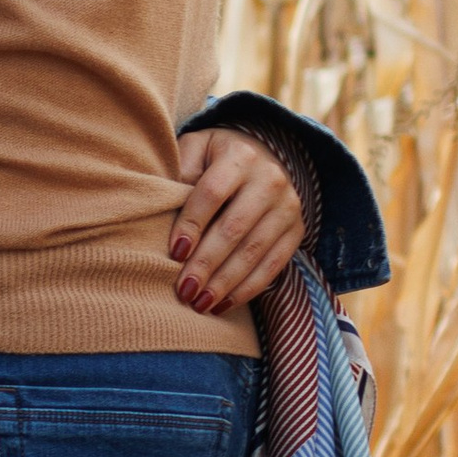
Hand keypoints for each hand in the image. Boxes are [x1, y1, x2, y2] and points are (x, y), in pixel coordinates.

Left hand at [171, 128, 306, 312]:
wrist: (259, 158)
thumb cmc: (212, 161)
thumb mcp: (194, 152)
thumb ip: (179, 174)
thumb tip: (161, 210)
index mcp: (240, 156)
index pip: (213, 193)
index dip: (192, 224)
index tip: (174, 253)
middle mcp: (270, 178)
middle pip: (234, 227)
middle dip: (207, 263)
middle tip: (184, 290)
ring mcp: (288, 206)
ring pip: (254, 251)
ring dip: (225, 283)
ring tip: (199, 304)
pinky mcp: (296, 230)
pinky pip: (274, 265)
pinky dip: (247, 288)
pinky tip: (223, 304)